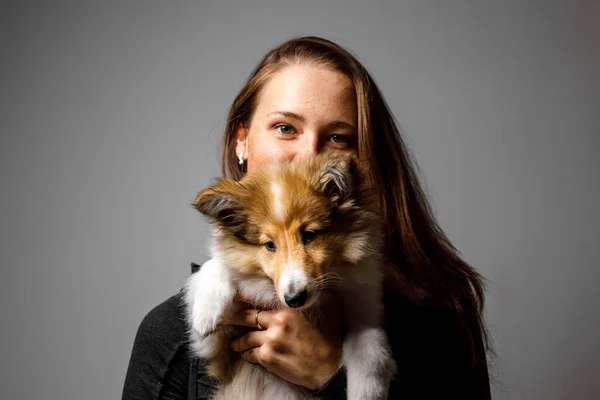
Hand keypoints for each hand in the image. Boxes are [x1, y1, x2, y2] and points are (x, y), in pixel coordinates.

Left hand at [227, 295, 343, 389]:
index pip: (260, 300)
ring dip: (239, 340)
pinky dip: (245, 353)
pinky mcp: (268, 359)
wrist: (330, 369)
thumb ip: (318, 294)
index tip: (236, 296)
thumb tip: (316, 280)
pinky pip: (250, 354)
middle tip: (226, 318)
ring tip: (234, 341)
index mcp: (288, 310)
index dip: (246, 298)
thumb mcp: (328, 310)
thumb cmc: (330, 340)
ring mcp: (270, 342)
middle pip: (247, 318)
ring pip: (247, 338)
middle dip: (234, 318)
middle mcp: (276, 324)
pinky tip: (243, 353)